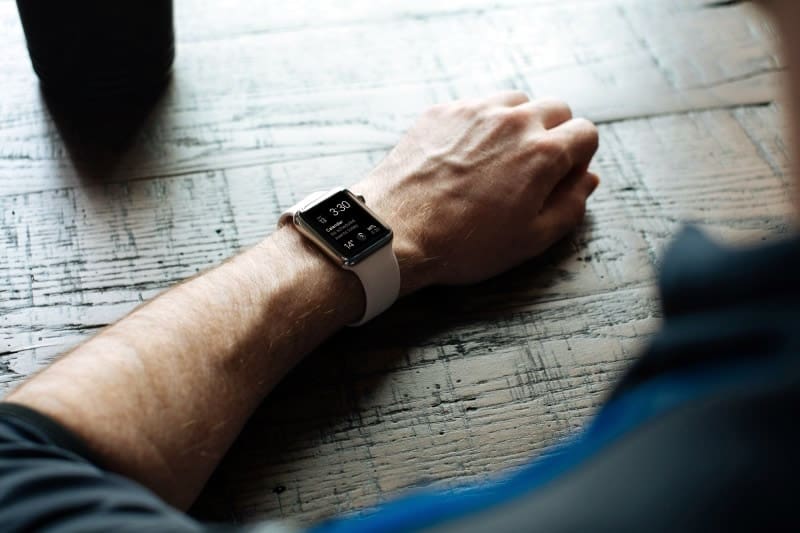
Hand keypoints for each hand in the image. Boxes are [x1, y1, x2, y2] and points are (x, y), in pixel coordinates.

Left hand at [353, 91, 599, 294]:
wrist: (396, 232)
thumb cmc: (464, 244)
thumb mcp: (531, 239)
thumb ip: (570, 205)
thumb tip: (588, 179)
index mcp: (543, 152)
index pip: (586, 132)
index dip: (579, 157)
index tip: (562, 177)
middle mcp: (512, 120)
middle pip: (555, 108)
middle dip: (554, 134)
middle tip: (532, 170)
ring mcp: (474, 111)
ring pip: (515, 102)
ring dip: (518, 124)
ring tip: (498, 161)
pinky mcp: (442, 112)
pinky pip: (475, 107)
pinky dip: (480, 125)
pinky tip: (464, 157)